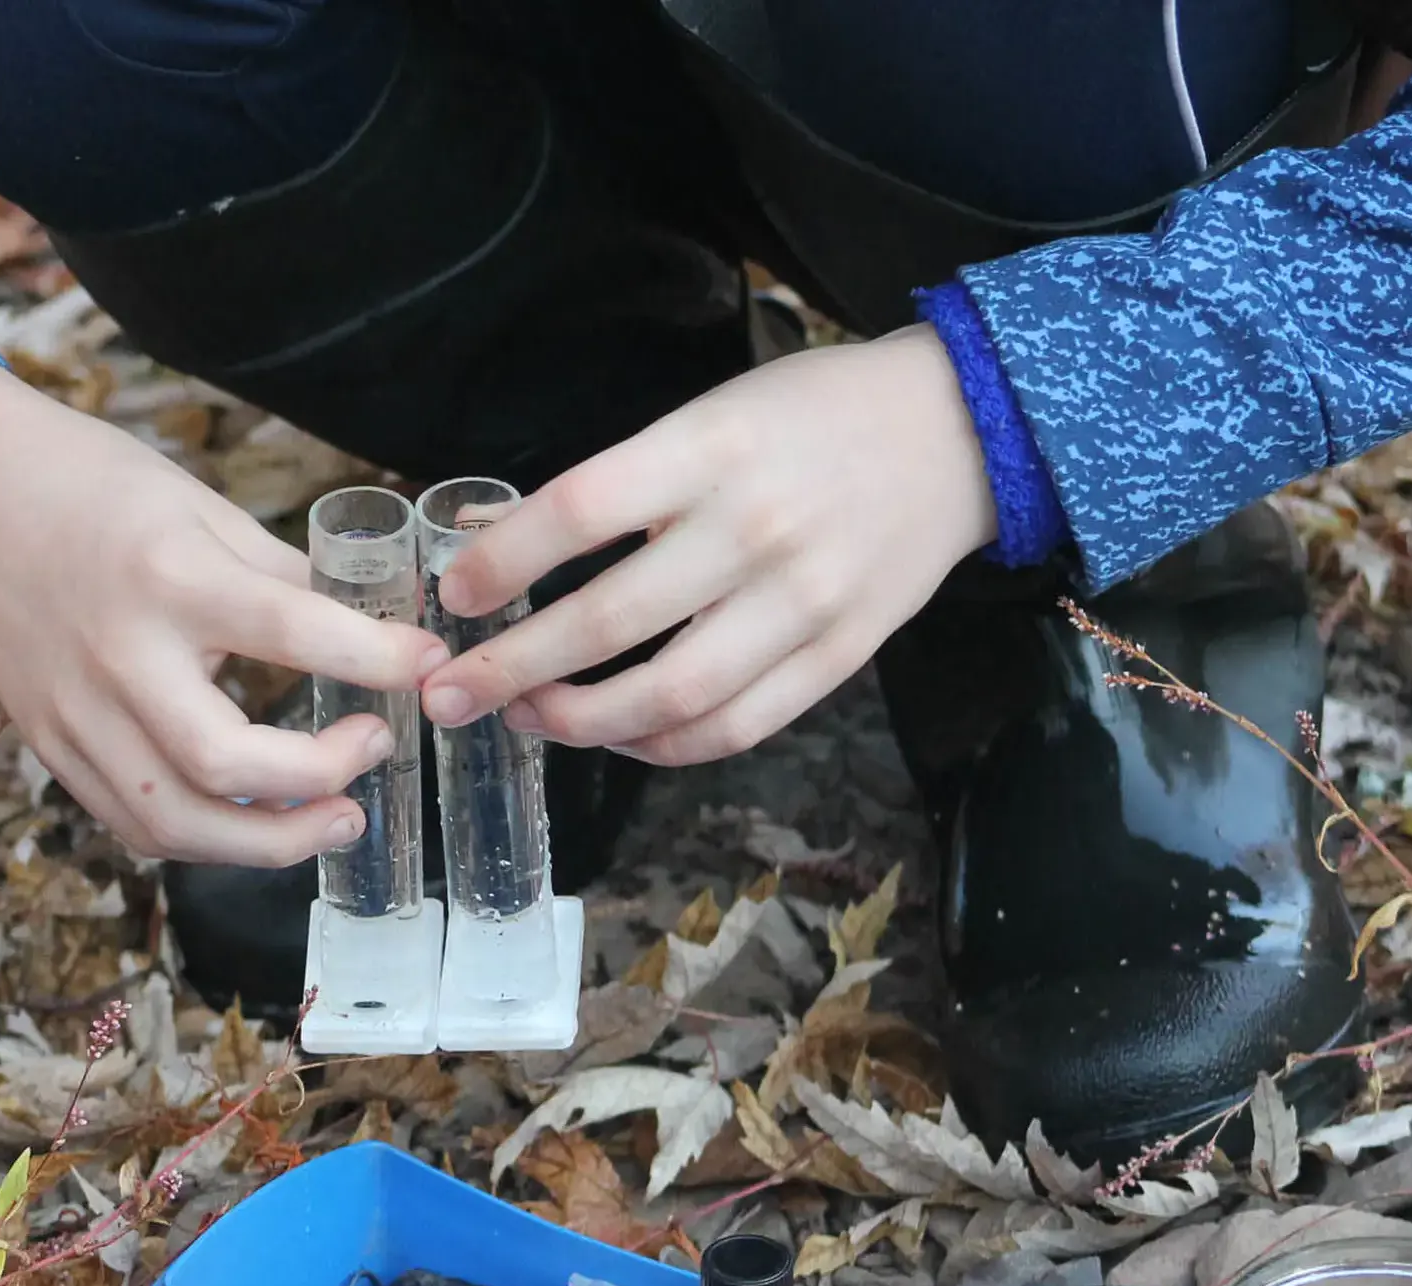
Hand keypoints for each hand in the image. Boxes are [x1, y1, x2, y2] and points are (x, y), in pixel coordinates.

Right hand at [0, 356, 446, 865]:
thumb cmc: (92, 487)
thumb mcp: (200, 506)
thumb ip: (281, 575)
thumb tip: (372, 627)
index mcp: (168, 576)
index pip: (292, 632)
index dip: (378, 660)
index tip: (433, 666)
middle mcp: (118, 656)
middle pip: (225, 763)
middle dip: (320, 777)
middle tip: (373, 749)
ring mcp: (75, 712)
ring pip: (174, 821)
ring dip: (270, 841)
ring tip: (336, 820)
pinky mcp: (50, 745)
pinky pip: (133, 823)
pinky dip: (205, 838)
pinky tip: (257, 823)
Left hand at [418, 324, 999, 765]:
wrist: (959, 432)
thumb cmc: (814, 416)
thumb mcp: (713, 414)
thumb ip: (628, 482)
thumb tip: (511, 551)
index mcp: (712, 448)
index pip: (579, 511)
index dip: (504, 563)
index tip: (457, 597)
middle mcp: (754, 527)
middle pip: (609, 620)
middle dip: (512, 668)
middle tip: (452, 691)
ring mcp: (803, 602)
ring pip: (668, 695)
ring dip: (578, 721)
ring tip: (527, 716)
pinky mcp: (840, 656)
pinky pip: (734, 727)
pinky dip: (662, 745)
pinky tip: (618, 735)